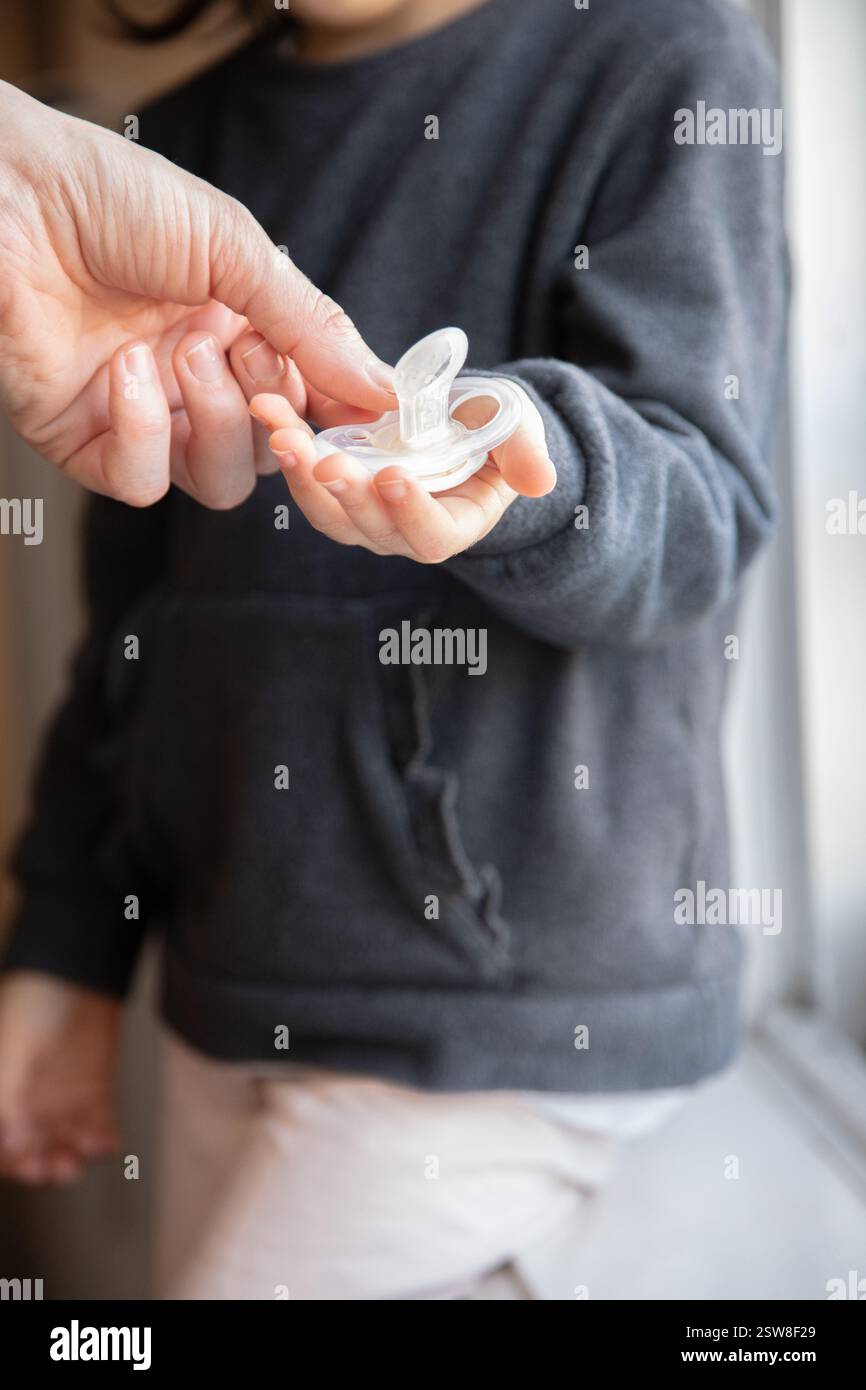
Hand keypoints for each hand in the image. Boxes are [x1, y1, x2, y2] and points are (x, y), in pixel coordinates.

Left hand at [0, 81, 394, 507]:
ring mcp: (141, 416)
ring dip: (216, 424)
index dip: (332, 414)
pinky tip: (127, 368)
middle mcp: (194, 380)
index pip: (307, 402)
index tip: (361, 414)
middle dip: (274, 416)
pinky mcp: (82, 440)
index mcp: (238, 330)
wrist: (7, 193)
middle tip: (253, 360)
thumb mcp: (234, 248)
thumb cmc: (111, 196)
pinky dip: (144, 434)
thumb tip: (387, 393)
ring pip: (216, 482)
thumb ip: (311, 326)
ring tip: (187, 352)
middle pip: (269, 454)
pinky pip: (141, 483)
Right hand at [0, 972, 120, 1183]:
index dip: (7, 1160)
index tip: (19, 1162)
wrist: (77, 973)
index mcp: (2, 1095)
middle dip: (35, 1167)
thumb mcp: (12, 1053)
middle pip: (27, 1152)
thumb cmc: (33, 1004)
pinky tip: (103, 1141)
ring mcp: (60, 1099)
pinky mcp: (93, 1091)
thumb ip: (10, 1102)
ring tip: (72, 1161)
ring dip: (66, 1162)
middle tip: (46, 1168)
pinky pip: (97, 1128)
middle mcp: (27, 1102)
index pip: (1, 1143)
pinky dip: (100, 1142)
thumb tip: (12, 1143)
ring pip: (61, 1148)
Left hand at [249, 384, 556, 561]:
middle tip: (324, 461)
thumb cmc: (490, 424)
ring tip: (283, 433)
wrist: (451, 414)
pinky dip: (287, 445)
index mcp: (451, 523)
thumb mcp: (516, 427)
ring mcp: (360, 511)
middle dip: (346, 494)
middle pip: (368, 527)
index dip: (413, 512)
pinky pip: (304, 475)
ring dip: (302, 474)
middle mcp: (400, 529)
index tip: (394, 477)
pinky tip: (268, 410)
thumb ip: (524, 452)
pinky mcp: (329, 483)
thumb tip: (539, 482)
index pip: (431, 535)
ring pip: (326, 508)